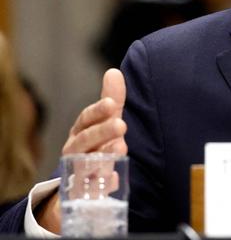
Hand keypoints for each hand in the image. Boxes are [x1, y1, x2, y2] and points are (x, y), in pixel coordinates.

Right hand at [36, 69, 127, 232]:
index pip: (85, 119)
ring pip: (87, 164)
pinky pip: (92, 190)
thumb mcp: (103, 123)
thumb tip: (114, 71)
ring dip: (103, 156)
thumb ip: (111, 99)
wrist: (77, 185)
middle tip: (121, 124)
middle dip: (101, 132)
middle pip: (85, 141)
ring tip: (121, 147)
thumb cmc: (94, 145)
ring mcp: (77, 172)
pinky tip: (116, 178)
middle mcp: (75, 151)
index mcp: (79, 132)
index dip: (97, 111)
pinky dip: (104, 185)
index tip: (111, 103)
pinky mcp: (84, 193)